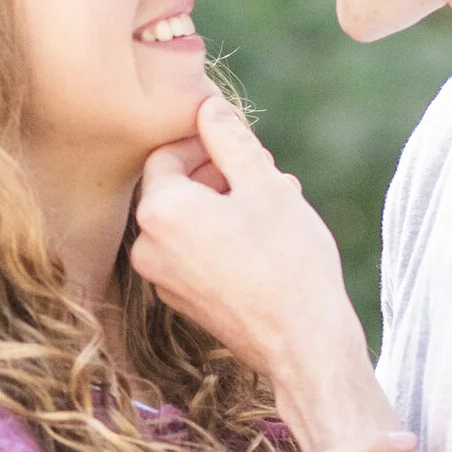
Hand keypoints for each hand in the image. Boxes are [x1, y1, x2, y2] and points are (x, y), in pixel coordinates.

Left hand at [131, 94, 378, 440]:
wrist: (304, 344)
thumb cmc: (288, 260)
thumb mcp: (265, 184)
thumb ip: (230, 139)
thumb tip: (208, 107)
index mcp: (160, 210)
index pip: (167, 154)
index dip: (206, 143)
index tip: (243, 147)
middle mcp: (147, 246)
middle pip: (175, 188)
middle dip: (219, 174)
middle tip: (267, 175)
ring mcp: (162, 279)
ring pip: (188, 221)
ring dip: (226, 205)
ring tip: (276, 205)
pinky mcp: (182, 301)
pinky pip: (193, 253)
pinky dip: (221, 238)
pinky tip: (266, 240)